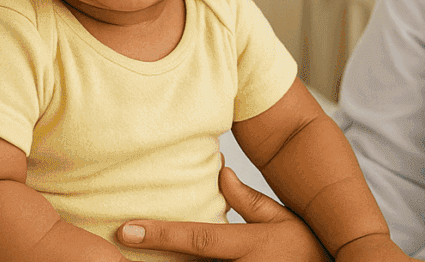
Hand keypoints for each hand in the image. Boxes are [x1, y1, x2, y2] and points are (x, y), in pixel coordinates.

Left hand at [117, 166, 328, 260]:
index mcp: (251, 246)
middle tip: (113, 250)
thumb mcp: (284, 220)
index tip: (125, 230)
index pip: (197, 238)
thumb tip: (220, 171)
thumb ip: (249, 200)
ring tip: (124, 258)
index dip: (159, 234)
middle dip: (152, 260)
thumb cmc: (310, 250)